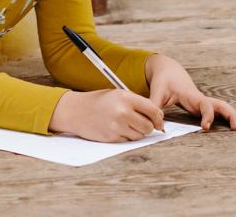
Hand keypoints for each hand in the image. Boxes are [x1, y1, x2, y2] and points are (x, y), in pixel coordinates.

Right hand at [49, 88, 166, 142]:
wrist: (77, 111)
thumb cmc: (100, 101)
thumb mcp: (119, 94)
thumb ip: (137, 103)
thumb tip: (157, 117)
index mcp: (126, 98)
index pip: (153, 110)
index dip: (159, 118)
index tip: (159, 121)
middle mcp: (122, 112)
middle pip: (148, 126)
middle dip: (148, 127)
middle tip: (143, 123)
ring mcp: (117, 127)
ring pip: (139, 136)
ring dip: (137, 132)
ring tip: (127, 124)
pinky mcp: (112, 138)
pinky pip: (128, 141)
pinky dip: (127, 137)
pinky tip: (118, 129)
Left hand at [145, 53, 235, 131]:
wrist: (169, 70)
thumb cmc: (163, 82)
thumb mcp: (156, 92)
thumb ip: (154, 107)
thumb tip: (157, 126)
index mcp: (191, 95)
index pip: (204, 104)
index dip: (206, 115)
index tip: (205, 127)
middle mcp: (200, 98)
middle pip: (220, 105)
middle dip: (230, 115)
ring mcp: (204, 102)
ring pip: (223, 107)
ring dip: (233, 116)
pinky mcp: (203, 106)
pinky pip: (219, 111)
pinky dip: (230, 116)